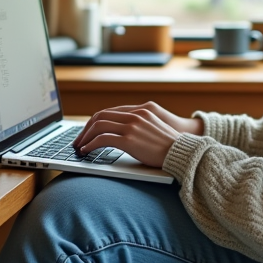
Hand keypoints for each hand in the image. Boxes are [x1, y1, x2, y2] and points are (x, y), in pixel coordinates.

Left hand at [73, 102, 204, 167]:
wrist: (184, 153)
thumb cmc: (171, 147)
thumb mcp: (155, 130)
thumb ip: (140, 127)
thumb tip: (123, 136)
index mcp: (141, 110)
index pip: (110, 111)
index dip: (96, 122)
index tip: (88, 132)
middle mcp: (135, 114)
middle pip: (101, 116)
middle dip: (86, 129)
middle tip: (78, 140)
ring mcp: (132, 125)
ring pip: (98, 125)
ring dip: (84, 137)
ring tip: (79, 147)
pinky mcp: (129, 139)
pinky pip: (102, 139)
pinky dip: (90, 144)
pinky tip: (86, 151)